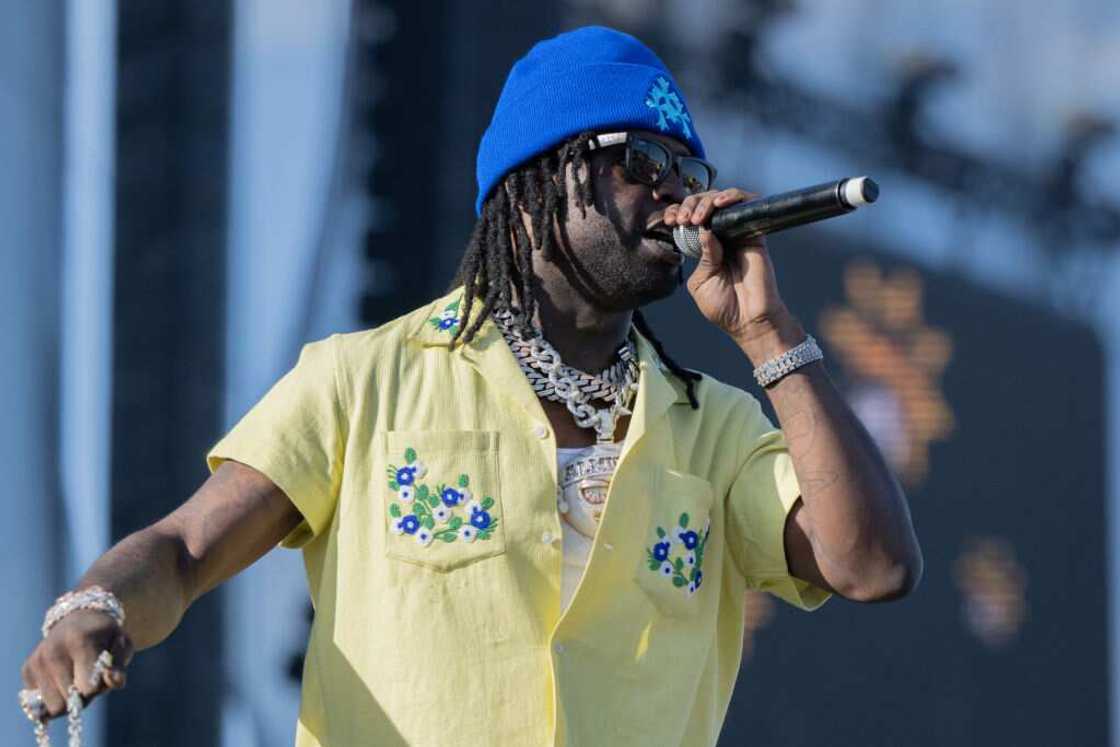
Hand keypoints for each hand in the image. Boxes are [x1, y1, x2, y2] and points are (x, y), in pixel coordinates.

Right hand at [20, 610, 131, 720]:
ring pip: (52, 707)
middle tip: (89, 677)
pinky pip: (40, 702)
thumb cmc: (106, 636)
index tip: (102, 676)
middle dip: (82, 696)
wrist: (78, 618)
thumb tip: (114, 681)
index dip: (98, 689)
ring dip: (67, 699)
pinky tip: (62, 676)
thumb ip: (119, 667)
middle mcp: (53, 652)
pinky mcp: (26, 669)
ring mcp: (37, 661)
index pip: (87, 689)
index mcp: (80, 642)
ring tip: (76, 678)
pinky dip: (54, 694)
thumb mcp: (122, 645)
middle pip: (68, 701)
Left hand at [662, 188, 792, 343]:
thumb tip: (706, 231)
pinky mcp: (754, 232)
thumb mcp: (701, 282)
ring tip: (698, 217)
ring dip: (706, 201)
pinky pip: (746, 204)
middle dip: (689, 205)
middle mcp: (720, 237)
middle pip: (704, 204)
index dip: (678, 214)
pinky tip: (719, 203)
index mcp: (703, 248)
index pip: (689, 220)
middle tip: (682, 219)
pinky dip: (732, 196)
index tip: (669, 220)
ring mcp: (737, 233)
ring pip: (722, 199)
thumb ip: (701, 257)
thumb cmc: (724, 307)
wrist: (749, 320)